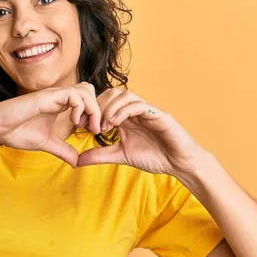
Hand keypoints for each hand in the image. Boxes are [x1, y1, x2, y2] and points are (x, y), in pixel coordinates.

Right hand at [0, 82, 101, 166]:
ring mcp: (53, 95)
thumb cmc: (16, 132)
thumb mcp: (46, 143)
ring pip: (85, 90)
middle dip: (98, 109)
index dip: (94, 113)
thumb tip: (76, 162)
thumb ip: (62, 150)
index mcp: (59, 105)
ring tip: (87, 127)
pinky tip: (73, 122)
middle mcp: (59, 97)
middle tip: (94, 129)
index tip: (92, 132)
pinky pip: (73, 95)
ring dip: (92, 108)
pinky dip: (79, 107)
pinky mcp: (47, 97)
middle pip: (90, 90)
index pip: (86, 99)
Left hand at [77, 88, 206, 177]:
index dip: (91, 110)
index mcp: (126, 116)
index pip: (105, 101)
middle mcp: (136, 109)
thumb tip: (77, 161)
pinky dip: (123, 111)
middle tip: (92, 125)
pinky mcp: (159, 115)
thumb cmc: (154, 157)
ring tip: (104, 126)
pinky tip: (115, 124)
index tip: (82, 125)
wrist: (179, 164)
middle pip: (112, 93)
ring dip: (110, 108)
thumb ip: (100, 155)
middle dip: (98, 106)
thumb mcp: (121, 155)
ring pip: (125, 95)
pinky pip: (139, 105)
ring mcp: (148, 110)